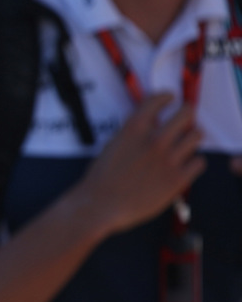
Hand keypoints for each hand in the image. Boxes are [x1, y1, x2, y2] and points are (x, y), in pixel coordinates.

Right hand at [72, 94, 204, 237]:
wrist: (101, 204)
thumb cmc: (101, 177)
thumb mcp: (113, 144)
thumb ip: (134, 133)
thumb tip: (150, 125)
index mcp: (134, 129)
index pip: (158, 100)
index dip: (166, 96)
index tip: (170, 98)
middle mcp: (154, 140)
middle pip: (186, 114)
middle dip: (187, 113)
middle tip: (185, 118)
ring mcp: (169, 160)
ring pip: (197, 136)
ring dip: (193, 136)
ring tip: (187, 142)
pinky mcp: (178, 179)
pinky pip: (199, 162)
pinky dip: (195, 161)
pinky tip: (186, 164)